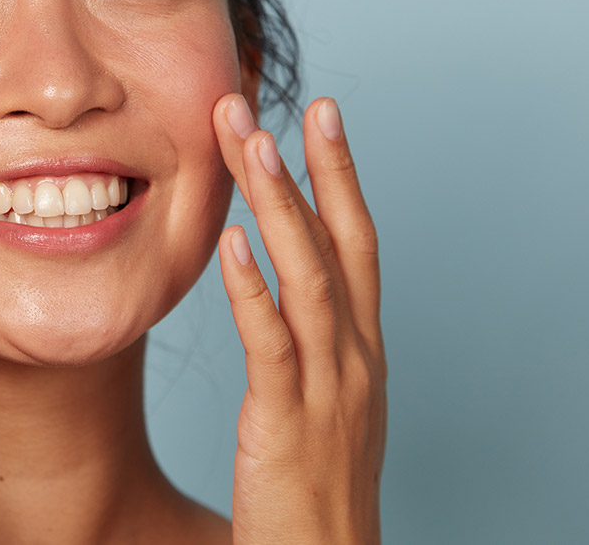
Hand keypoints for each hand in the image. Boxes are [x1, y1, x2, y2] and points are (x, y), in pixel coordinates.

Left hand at [213, 95, 385, 543]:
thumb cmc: (315, 488)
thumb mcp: (319, 400)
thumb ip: (301, 339)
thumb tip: (268, 284)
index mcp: (359, 347)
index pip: (354, 243)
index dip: (338, 177)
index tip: (318, 117)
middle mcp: (354, 356)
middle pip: (338, 242)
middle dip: (309, 167)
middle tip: (272, 102)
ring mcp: (328, 388)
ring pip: (308, 278)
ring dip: (279, 206)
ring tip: (249, 144)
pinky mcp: (287, 423)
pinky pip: (271, 346)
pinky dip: (252, 291)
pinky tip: (229, 246)